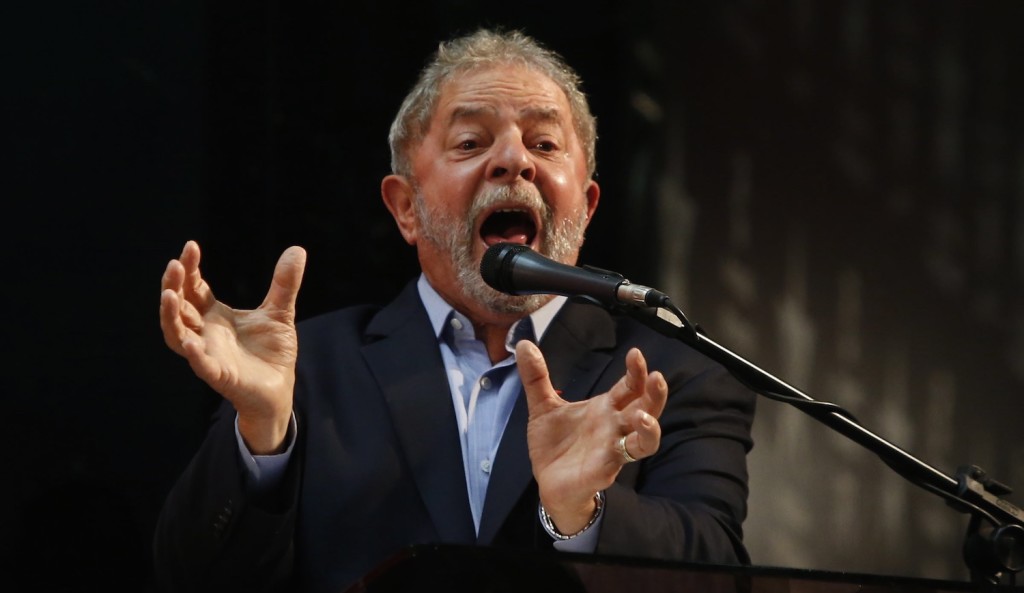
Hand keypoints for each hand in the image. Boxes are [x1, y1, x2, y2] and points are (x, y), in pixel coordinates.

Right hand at [159, 240, 305, 453]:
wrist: (279, 389)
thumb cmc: (271, 352)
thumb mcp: (280, 312)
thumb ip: (284, 284)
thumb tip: (297, 250)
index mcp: (215, 316)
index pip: (195, 289)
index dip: (190, 269)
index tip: (191, 246)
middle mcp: (205, 333)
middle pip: (179, 307)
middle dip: (173, 286)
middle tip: (174, 265)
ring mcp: (209, 354)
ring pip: (178, 335)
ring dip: (170, 316)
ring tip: (168, 295)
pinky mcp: (219, 375)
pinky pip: (201, 365)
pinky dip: (195, 355)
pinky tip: (190, 342)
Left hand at [516, 340, 667, 534]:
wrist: (547, 482)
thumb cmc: (554, 445)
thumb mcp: (542, 407)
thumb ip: (536, 378)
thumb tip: (523, 344)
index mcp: (605, 409)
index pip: (629, 387)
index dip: (636, 372)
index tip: (635, 353)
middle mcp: (615, 427)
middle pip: (646, 409)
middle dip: (654, 394)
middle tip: (656, 377)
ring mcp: (613, 449)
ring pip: (645, 441)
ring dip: (650, 429)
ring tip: (644, 416)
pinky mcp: (604, 470)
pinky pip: (619, 462)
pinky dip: (622, 453)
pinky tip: (618, 444)